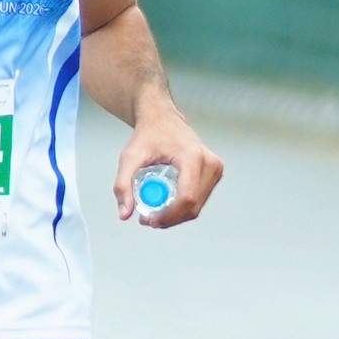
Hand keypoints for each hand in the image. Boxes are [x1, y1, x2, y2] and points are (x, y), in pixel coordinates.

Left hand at [113, 108, 222, 228]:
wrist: (163, 118)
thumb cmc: (148, 135)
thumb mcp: (129, 157)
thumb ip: (123, 185)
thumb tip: (125, 214)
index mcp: (192, 157)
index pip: (186, 197)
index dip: (168, 216)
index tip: (149, 220)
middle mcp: (210, 163)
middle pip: (193, 206)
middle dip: (170, 219)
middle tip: (148, 220)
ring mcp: (215, 168)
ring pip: (198, 206)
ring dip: (176, 216)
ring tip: (155, 214)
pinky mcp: (215, 172)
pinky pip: (200, 199)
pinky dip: (183, 208)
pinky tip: (166, 206)